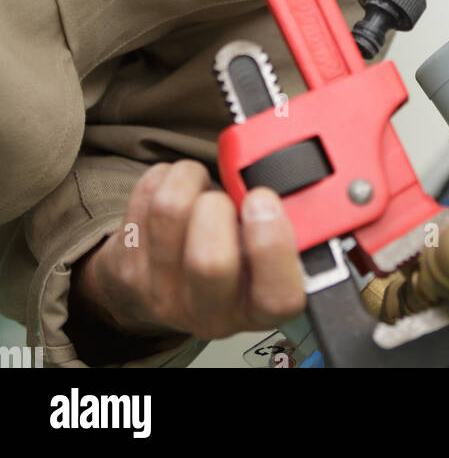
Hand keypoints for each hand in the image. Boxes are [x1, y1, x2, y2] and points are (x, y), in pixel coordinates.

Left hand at [71, 161, 305, 344]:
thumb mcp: (262, 253)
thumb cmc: (225, 259)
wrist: (157, 287)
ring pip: (170, 209)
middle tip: (225, 198)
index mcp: (257, 307)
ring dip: (190, 177)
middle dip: (219, 206)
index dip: (272, 243)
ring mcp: (162, 294)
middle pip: (210, 260)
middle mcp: (210, 311)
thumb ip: (282, 224)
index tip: (262, 201)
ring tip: (199, 187)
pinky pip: (147, 194)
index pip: (277, 295)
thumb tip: (284, 183)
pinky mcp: (126, 269)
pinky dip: (165, 176)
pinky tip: (174, 192)